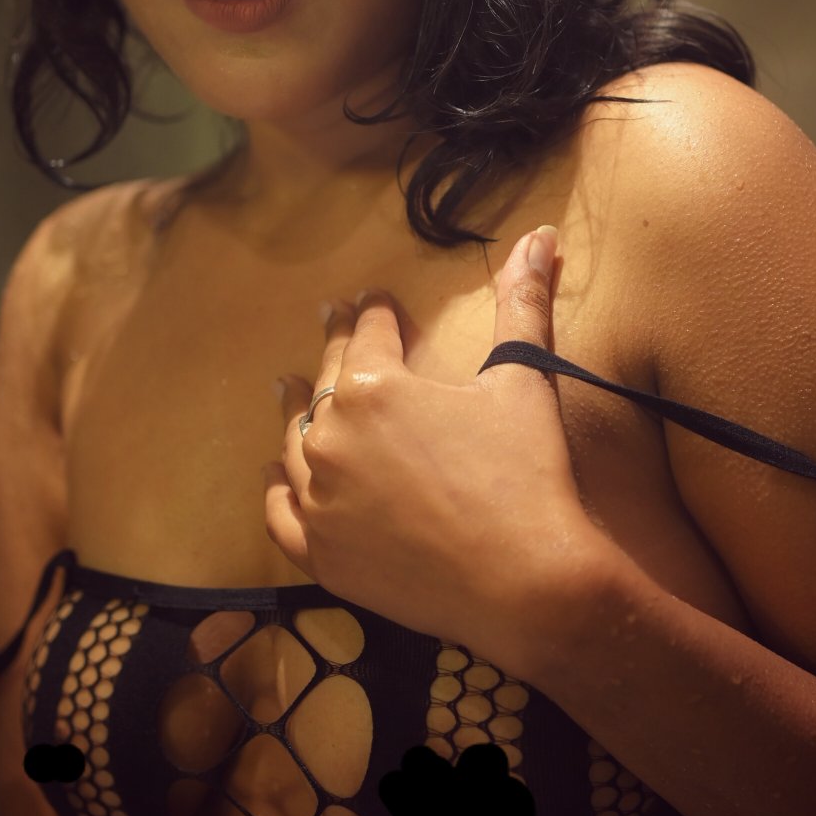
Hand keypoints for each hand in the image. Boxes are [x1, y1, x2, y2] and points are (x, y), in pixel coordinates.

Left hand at [262, 224, 610, 675]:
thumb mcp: (524, 380)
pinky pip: (281, 515)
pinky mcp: (321, 555)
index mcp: (374, 387)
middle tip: (332, 323)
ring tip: (288, 390)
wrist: (525, 582)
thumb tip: (541, 234)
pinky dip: (276, 491)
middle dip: (333, 350)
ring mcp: (319, 501)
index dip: (375, 313)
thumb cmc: (526, 475)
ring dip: (293, 414)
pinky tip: (274, 474)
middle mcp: (331, 439)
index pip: (369, 335)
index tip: (374, 299)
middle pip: (327, 384)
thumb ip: (523, 304)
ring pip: (293, 445)